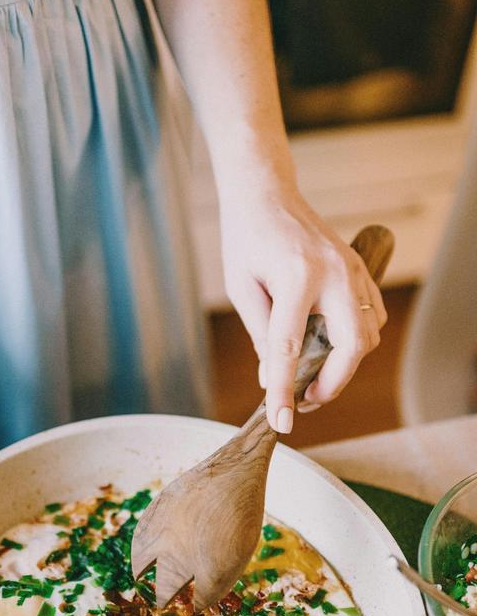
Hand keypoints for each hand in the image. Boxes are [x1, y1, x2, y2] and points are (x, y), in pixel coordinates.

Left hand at [219, 180, 387, 433]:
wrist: (267, 193)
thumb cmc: (247, 238)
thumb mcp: (242, 289)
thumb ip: (261, 336)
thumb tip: (272, 380)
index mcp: (297, 277)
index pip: (289, 349)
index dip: (283, 391)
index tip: (281, 422)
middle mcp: (334, 274)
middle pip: (352, 346)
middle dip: (332, 383)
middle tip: (305, 399)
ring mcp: (353, 270)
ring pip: (368, 334)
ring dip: (345, 364)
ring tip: (312, 375)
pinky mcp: (360, 269)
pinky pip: (372, 316)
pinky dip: (356, 340)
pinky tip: (329, 346)